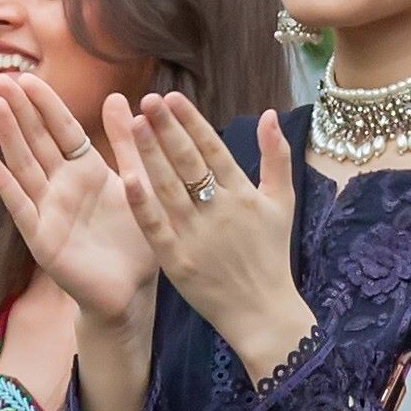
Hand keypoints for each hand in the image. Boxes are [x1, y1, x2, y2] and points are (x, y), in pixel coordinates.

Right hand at [0, 74, 157, 325]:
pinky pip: (21, 207)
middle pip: (38, 142)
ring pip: (25, 166)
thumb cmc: (135, 240)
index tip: (28, 77)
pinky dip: (6, 184)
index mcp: (87, 171)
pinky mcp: (41, 238)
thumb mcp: (136, 183)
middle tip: (1, 80)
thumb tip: (118, 96)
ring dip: (9, 138)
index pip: (62, 130)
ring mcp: (48, 210)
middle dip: (20, 112)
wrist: (130, 291)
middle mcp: (63, 186)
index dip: (46, 105)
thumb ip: (127, 144)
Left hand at [114, 96, 307, 364]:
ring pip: (169, 188)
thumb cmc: (272, 256)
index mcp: (244, 195)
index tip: (172, 97)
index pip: (213, 150)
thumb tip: (270, 114)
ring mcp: (197, 236)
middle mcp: (220, 210)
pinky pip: (156, 227)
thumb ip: (276, 157)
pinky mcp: (178, 261)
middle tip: (147, 101)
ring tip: (133, 125)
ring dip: (151, 155)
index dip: (191, 122)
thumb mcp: (283, 204)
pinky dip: (142, 203)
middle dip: (168, 129)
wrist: (264, 312)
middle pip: (189, 163)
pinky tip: (127, 177)